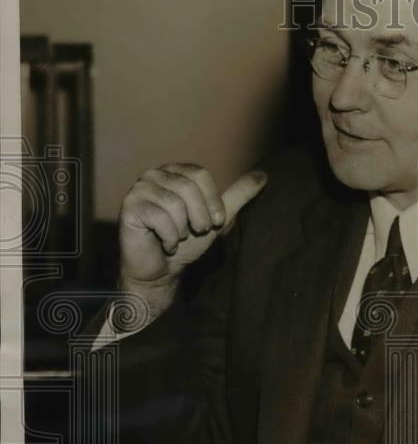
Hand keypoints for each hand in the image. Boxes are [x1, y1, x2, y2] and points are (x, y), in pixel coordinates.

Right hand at [118, 163, 266, 313]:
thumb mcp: (217, 218)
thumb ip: (238, 196)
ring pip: (174, 203)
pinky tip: (165, 244)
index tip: (215, 221)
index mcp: (175, 172)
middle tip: (195, 232)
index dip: (212, 200)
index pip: (200, 174)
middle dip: (199, 217)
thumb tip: (263, 175)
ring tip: (177, 237)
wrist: (161, 271)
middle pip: (187, 187)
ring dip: (182, 229)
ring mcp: (139, 190)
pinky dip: (169, 237)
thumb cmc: (188, 242)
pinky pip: (159, 217)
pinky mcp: (129, 208)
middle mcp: (154, 175)